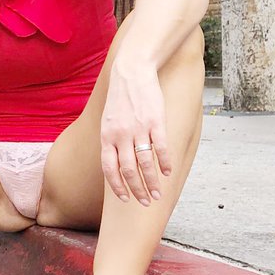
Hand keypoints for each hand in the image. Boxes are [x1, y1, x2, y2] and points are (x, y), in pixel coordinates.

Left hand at [99, 62, 172, 204]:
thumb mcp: (108, 121)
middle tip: (145, 202)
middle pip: (128, 170)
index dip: (116, 186)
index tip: (125, 199)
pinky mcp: (155, 121)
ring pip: (145, 163)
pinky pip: (161, 148)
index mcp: (106, 137)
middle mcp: (120, 135)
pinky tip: (168, 173)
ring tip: (158, 194)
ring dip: (152, 182)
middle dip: (137, 190)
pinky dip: (165, 163)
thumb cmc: (120, 99)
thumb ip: (111, 141)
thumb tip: (115, 164)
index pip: (109, 168)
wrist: (131, 72)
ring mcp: (138, 129)